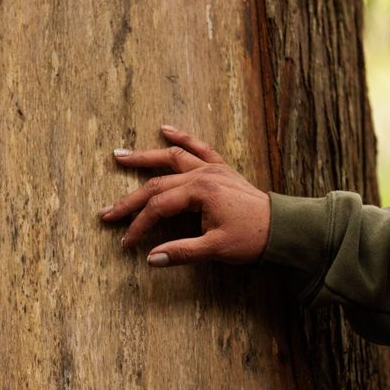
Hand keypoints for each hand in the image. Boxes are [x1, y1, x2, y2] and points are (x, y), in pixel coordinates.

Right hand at [99, 125, 269, 266]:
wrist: (283, 229)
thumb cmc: (252, 239)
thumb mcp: (215, 249)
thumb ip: (182, 252)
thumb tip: (151, 259)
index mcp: (200, 192)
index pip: (158, 208)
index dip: (139, 226)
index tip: (126, 242)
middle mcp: (203, 174)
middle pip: (156, 184)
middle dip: (129, 200)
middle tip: (106, 211)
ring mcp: (211, 168)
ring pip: (171, 158)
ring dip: (145, 157)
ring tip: (120, 156)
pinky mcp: (220, 168)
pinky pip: (199, 147)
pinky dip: (182, 138)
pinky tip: (166, 129)